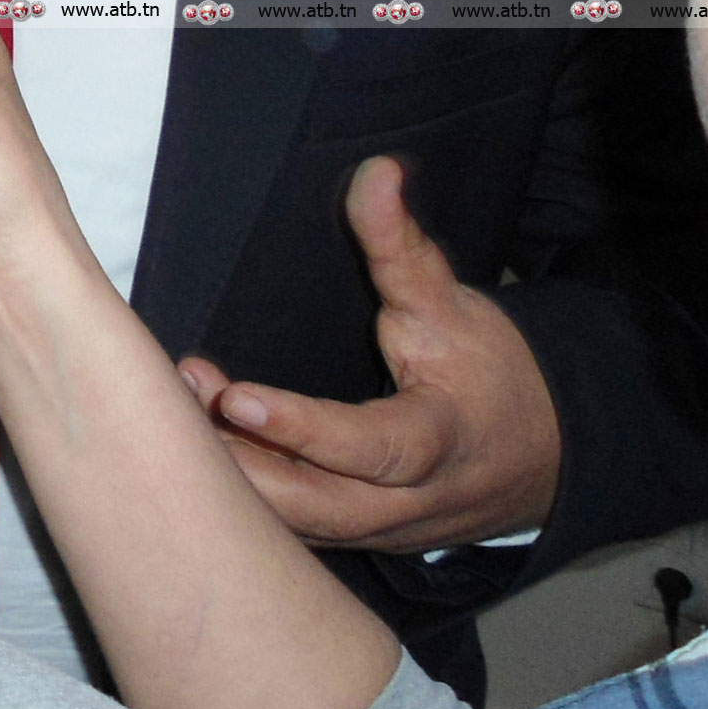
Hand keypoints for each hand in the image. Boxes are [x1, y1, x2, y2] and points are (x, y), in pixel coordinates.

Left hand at [178, 157, 560, 552]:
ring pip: (292, 525)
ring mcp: (376, 531)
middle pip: (315, 505)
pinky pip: (286, 530)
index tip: (233, 395)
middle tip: (177, 389)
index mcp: (440, 443)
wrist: (538, 456)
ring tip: (168, 404)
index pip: (370, 447)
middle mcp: (406, 503)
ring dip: (228, 474)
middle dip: (238, 457)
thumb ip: (401, 245)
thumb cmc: (488, 374)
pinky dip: (237, 494)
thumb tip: (376, 171)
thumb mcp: (450, 305)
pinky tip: (186, 444)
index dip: (301, 429)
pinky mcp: (348, 537)